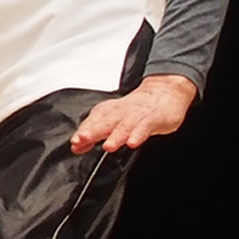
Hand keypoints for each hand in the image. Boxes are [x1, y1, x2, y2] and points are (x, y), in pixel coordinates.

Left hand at [70, 74, 197, 153]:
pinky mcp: (153, 119)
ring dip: (116, 136)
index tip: (75, 142)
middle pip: (105, 121)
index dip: (83, 131)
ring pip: (124, 125)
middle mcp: (121, 112)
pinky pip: (145, 127)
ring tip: (108, 146)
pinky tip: (132, 142)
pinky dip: (138, 134)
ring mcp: (137, 115)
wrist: (163, 92)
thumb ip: (93, 134)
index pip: (92, 121)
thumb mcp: (113, 121)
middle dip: (93, 131)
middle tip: (82, 139)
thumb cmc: (136, 110)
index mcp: (109, 111)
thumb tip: (76, 145)